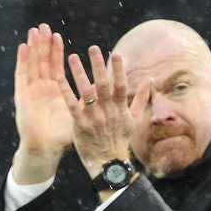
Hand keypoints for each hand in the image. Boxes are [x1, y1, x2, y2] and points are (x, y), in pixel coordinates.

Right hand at [12, 24, 73, 183]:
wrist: (45, 148)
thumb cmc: (61, 136)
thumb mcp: (79, 115)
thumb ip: (89, 102)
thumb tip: (102, 90)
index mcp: (54, 91)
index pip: (54, 66)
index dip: (55, 51)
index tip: (58, 35)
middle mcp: (41, 88)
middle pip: (41, 61)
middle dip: (43, 44)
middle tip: (44, 26)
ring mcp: (30, 90)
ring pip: (32, 63)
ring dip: (33, 47)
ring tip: (35, 30)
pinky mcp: (22, 95)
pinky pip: (22, 74)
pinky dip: (22, 61)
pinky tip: (24, 47)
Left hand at [57, 44, 152, 178]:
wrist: (107, 162)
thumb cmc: (121, 139)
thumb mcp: (134, 119)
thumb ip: (141, 98)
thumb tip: (151, 79)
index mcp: (120, 109)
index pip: (121, 86)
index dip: (119, 70)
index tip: (116, 54)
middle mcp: (107, 112)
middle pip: (102, 85)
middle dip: (98, 65)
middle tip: (93, 48)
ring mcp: (93, 118)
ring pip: (85, 92)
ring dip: (79, 73)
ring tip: (72, 57)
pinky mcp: (79, 124)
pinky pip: (71, 105)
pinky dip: (66, 91)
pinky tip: (60, 78)